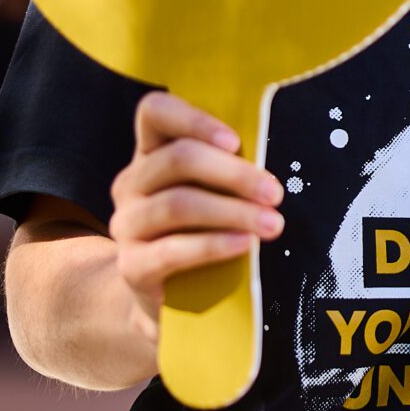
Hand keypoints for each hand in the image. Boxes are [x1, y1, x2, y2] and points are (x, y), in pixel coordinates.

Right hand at [108, 91, 283, 344]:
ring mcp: (126, 225)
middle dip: (234, 174)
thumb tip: (283, 154)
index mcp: (151, 153)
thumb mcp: (214, 191)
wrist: (169, 299)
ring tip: (273, 224)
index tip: (236, 141)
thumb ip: (230, 168)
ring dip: (233, 212)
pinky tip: (245, 245)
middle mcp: (131, 183)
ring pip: (178, 203)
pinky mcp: (131, 266)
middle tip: (275, 193)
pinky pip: (172, 250)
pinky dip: (214, 244)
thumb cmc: (204, 230)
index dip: (194, 119)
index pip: (154, 111)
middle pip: (178, 159)